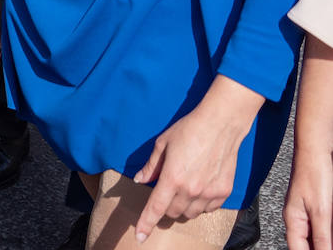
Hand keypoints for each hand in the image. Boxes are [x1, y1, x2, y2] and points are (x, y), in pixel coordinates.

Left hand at [132, 78, 261, 239]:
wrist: (220, 125)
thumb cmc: (188, 131)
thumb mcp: (163, 144)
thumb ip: (151, 166)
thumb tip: (140, 180)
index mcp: (172, 178)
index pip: (156, 208)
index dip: (146, 224)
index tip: (140, 237)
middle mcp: (191, 190)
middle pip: (172, 213)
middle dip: (165, 206)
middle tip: (166, 189)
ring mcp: (209, 193)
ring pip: (190, 213)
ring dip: (183, 206)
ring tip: (184, 187)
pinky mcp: (223, 192)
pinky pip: (208, 209)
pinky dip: (201, 204)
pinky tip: (200, 188)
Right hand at [286, 146, 332, 249]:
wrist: (317, 148)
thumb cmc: (314, 173)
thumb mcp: (321, 211)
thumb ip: (322, 236)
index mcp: (294, 221)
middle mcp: (299, 219)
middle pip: (308, 244)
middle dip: (320, 247)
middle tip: (327, 245)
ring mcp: (309, 212)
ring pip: (317, 236)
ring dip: (325, 241)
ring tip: (329, 240)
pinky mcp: (320, 207)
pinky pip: (323, 226)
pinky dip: (328, 232)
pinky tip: (331, 233)